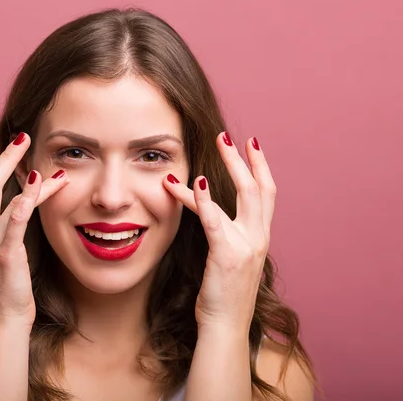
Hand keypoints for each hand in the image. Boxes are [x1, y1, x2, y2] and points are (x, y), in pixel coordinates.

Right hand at [0, 132, 68, 330]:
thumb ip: (0, 227)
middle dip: (1, 156)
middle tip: (22, 136)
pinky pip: (14, 222)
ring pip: (0, 198)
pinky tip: (38, 183)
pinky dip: (26, 200)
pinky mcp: (5, 257)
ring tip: (39, 156)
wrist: (1, 325)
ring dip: (21, 172)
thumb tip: (17, 202)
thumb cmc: (4, 289)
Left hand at [163, 132, 274, 332]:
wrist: (225, 327)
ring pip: (242, 196)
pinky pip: (215, 221)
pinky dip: (205, 200)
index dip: (261, 167)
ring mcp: (245, 246)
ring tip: (216, 143)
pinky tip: (197, 183)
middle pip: (258, 188)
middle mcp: (258, 238)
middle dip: (244, 159)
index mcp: (259, 237)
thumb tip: (216, 216)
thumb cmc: (223, 294)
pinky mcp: (226, 256)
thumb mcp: (232, 259)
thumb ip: (230, 236)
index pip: (266, 194)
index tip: (252, 144)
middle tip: (229, 136)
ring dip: (228, 166)